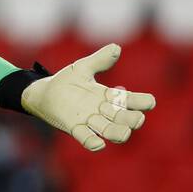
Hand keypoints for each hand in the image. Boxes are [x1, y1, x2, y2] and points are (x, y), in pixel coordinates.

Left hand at [21, 43, 154, 151]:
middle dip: (132, 119)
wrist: (44, 93)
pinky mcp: (74, 128)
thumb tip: (116, 47)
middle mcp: (104, 111)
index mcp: (110, 96)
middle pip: (126, 119)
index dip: (142, 102)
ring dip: (118, 133)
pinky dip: (93, 142)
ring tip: (123, 133)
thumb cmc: (66, 81)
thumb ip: (99, 60)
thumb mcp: (83, 68)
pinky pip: (87, 139)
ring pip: (111, 131)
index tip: (148, 102)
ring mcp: (90, 121)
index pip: (132, 101)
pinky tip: (98, 144)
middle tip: (135, 118)